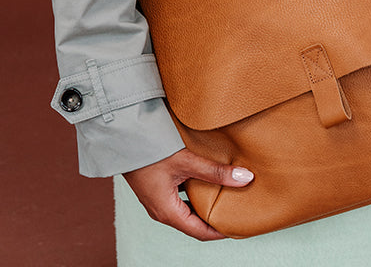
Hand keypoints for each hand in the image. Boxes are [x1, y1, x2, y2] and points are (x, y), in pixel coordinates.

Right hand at [123, 148, 254, 239]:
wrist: (125, 139)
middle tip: (236, 212)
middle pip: (194, 224)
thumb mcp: (187, 162)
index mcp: (168, 212)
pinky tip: (208, 182)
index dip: (221, 231)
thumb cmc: (151, 153)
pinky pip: (181, 199)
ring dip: (206, 206)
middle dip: (215, 220)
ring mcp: (159, 201)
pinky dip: (196, 195)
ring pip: (188, 211)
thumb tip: (245, 178)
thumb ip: (216, 171)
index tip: (239, 226)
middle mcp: (162, 211)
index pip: (200, 232)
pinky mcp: (158, 189)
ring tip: (226, 198)